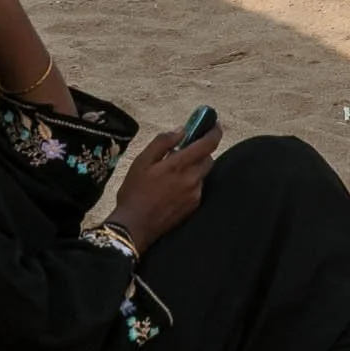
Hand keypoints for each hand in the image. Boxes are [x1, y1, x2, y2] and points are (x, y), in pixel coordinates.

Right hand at [107, 123, 221, 251]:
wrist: (135, 225)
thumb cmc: (134, 191)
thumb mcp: (141, 161)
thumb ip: (162, 142)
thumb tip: (181, 130)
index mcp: (179, 165)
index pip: (208, 144)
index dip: (214, 132)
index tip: (214, 125)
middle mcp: (193, 179)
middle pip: (208, 158)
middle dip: (201, 151)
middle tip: (185, 150)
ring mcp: (195, 194)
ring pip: (203, 174)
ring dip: (194, 167)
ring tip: (174, 172)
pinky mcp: (194, 206)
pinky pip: (198, 188)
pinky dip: (190, 182)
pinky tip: (173, 188)